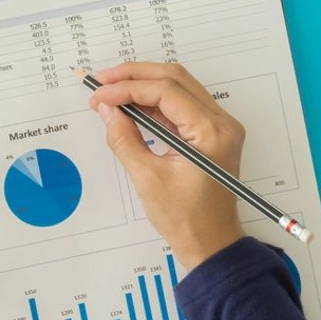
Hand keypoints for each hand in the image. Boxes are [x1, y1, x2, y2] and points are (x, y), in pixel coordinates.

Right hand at [88, 63, 246, 272]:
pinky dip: (153, 102)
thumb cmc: (185, 218)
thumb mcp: (148, 178)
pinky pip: (179, 106)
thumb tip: (106, 109)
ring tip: (109, 91)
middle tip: (101, 80)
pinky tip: (128, 105)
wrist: (210, 244)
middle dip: (134, 76)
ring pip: (177, 87)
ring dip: (142, 85)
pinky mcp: (209, 133)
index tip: (99, 94)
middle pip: (175, 79)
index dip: (128, 88)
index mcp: (211, 132)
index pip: (166, 92)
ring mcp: (217, 126)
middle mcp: (221, 122)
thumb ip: (124, 139)